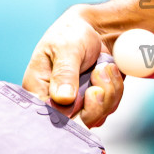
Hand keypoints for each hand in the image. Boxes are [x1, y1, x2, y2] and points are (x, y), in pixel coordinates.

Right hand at [21, 9, 125, 127]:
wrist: (92, 29)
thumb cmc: (70, 34)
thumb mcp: (65, 48)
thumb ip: (64, 73)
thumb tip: (63, 99)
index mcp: (38, 91)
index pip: (50, 119)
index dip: (71, 116)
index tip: (88, 94)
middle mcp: (56, 104)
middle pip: (77, 124)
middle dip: (96, 102)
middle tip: (100, 73)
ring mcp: (76, 105)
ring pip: (97, 117)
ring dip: (108, 91)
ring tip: (103, 66)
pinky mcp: (93, 103)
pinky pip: (109, 107)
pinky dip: (115, 89)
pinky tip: (109, 70)